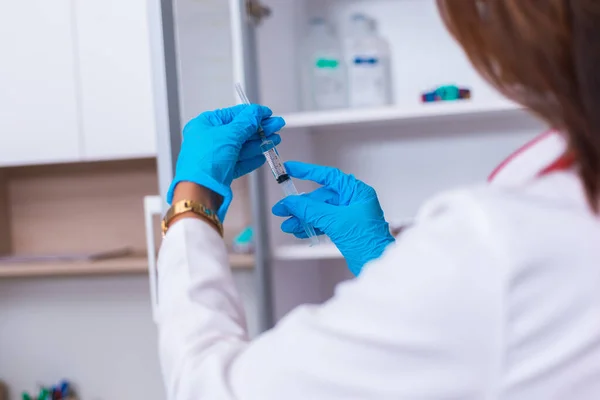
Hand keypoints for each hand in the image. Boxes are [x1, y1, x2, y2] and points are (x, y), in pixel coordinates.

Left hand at [167, 105, 284, 220]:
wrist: (200, 191)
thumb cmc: (205, 161)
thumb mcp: (229, 135)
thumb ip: (246, 122)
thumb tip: (257, 112)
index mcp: (204, 125)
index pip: (232, 114)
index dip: (251, 113)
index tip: (267, 113)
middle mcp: (209, 140)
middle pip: (238, 131)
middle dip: (259, 129)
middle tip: (276, 126)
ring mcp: (215, 157)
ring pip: (241, 147)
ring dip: (259, 143)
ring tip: (274, 140)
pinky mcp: (221, 172)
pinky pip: (239, 162)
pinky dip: (252, 159)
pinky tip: (263, 156)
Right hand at [272, 161, 394, 275]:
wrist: (376, 264)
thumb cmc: (366, 241)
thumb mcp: (335, 221)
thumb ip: (310, 210)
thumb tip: (291, 202)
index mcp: (356, 192)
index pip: (328, 176)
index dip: (307, 171)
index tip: (290, 169)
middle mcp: (352, 201)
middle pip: (320, 197)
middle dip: (300, 205)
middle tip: (282, 209)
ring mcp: (348, 215)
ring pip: (319, 212)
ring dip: (302, 218)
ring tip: (287, 225)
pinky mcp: (344, 229)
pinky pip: (323, 223)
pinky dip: (310, 226)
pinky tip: (297, 231)